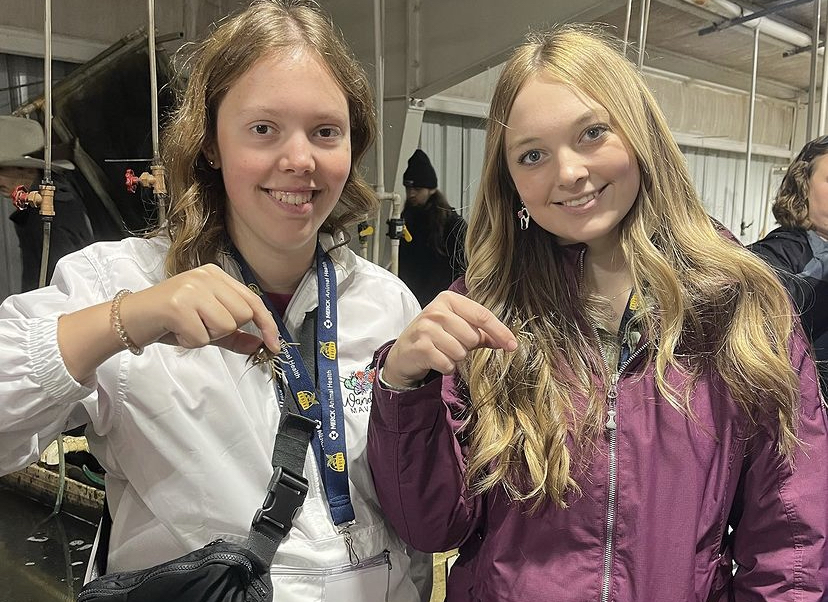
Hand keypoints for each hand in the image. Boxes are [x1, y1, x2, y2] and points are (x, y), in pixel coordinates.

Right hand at [120, 264, 280, 354]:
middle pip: (242, 315)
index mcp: (216, 275)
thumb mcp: (206, 326)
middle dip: (224, 330)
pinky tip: (176, 332)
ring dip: (207, 336)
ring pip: (225, 325)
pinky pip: (202, 337)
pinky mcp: (177, 305)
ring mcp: (191, 288)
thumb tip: (261, 345)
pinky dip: (190, 342)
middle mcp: (206, 276)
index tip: (275, 345)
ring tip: (187, 327)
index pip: (253, 301)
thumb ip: (234, 335)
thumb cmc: (168, 321)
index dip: (267, 325)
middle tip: (200, 326)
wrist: (128, 319)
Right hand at [382, 290, 516, 388]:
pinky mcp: (420, 347)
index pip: (482, 315)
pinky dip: (446, 367)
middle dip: (467, 347)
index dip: (500, 332)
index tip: (512, 345)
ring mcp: (426, 328)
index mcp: (449, 300)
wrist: (404, 352)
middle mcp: (436, 310)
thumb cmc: (435, 337)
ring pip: (461, 352)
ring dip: (456, 358)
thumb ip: (483, 333)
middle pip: (472, 337)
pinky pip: (448, 363)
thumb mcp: (458, 329)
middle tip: (453, 344)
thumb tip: (508, 342)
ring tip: (442, 351)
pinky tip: (435, 360)